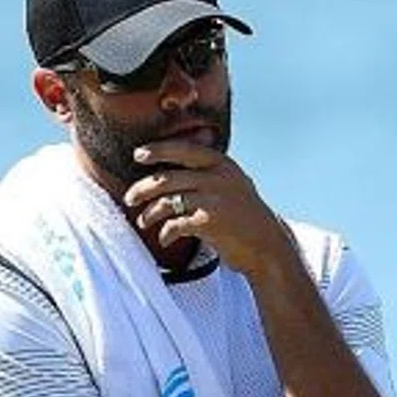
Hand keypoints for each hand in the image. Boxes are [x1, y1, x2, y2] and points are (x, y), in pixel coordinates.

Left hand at [124, 143, 298, 276]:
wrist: (268, 247)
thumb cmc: (245, 218)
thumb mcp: (233, 185)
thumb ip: (209, 174)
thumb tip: (170, 171)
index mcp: (222, 164)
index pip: (184, 150)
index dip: (158, 150)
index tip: (138, 155)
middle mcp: (218, 177)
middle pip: (168, 177)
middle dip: (143, 188)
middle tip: (129, 198)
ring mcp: (214, 198)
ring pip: (168, 201)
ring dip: (150, 213)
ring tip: (143, 221)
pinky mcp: (210, 221)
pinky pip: (176, 223)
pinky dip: (166, 232)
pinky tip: (164, 239)